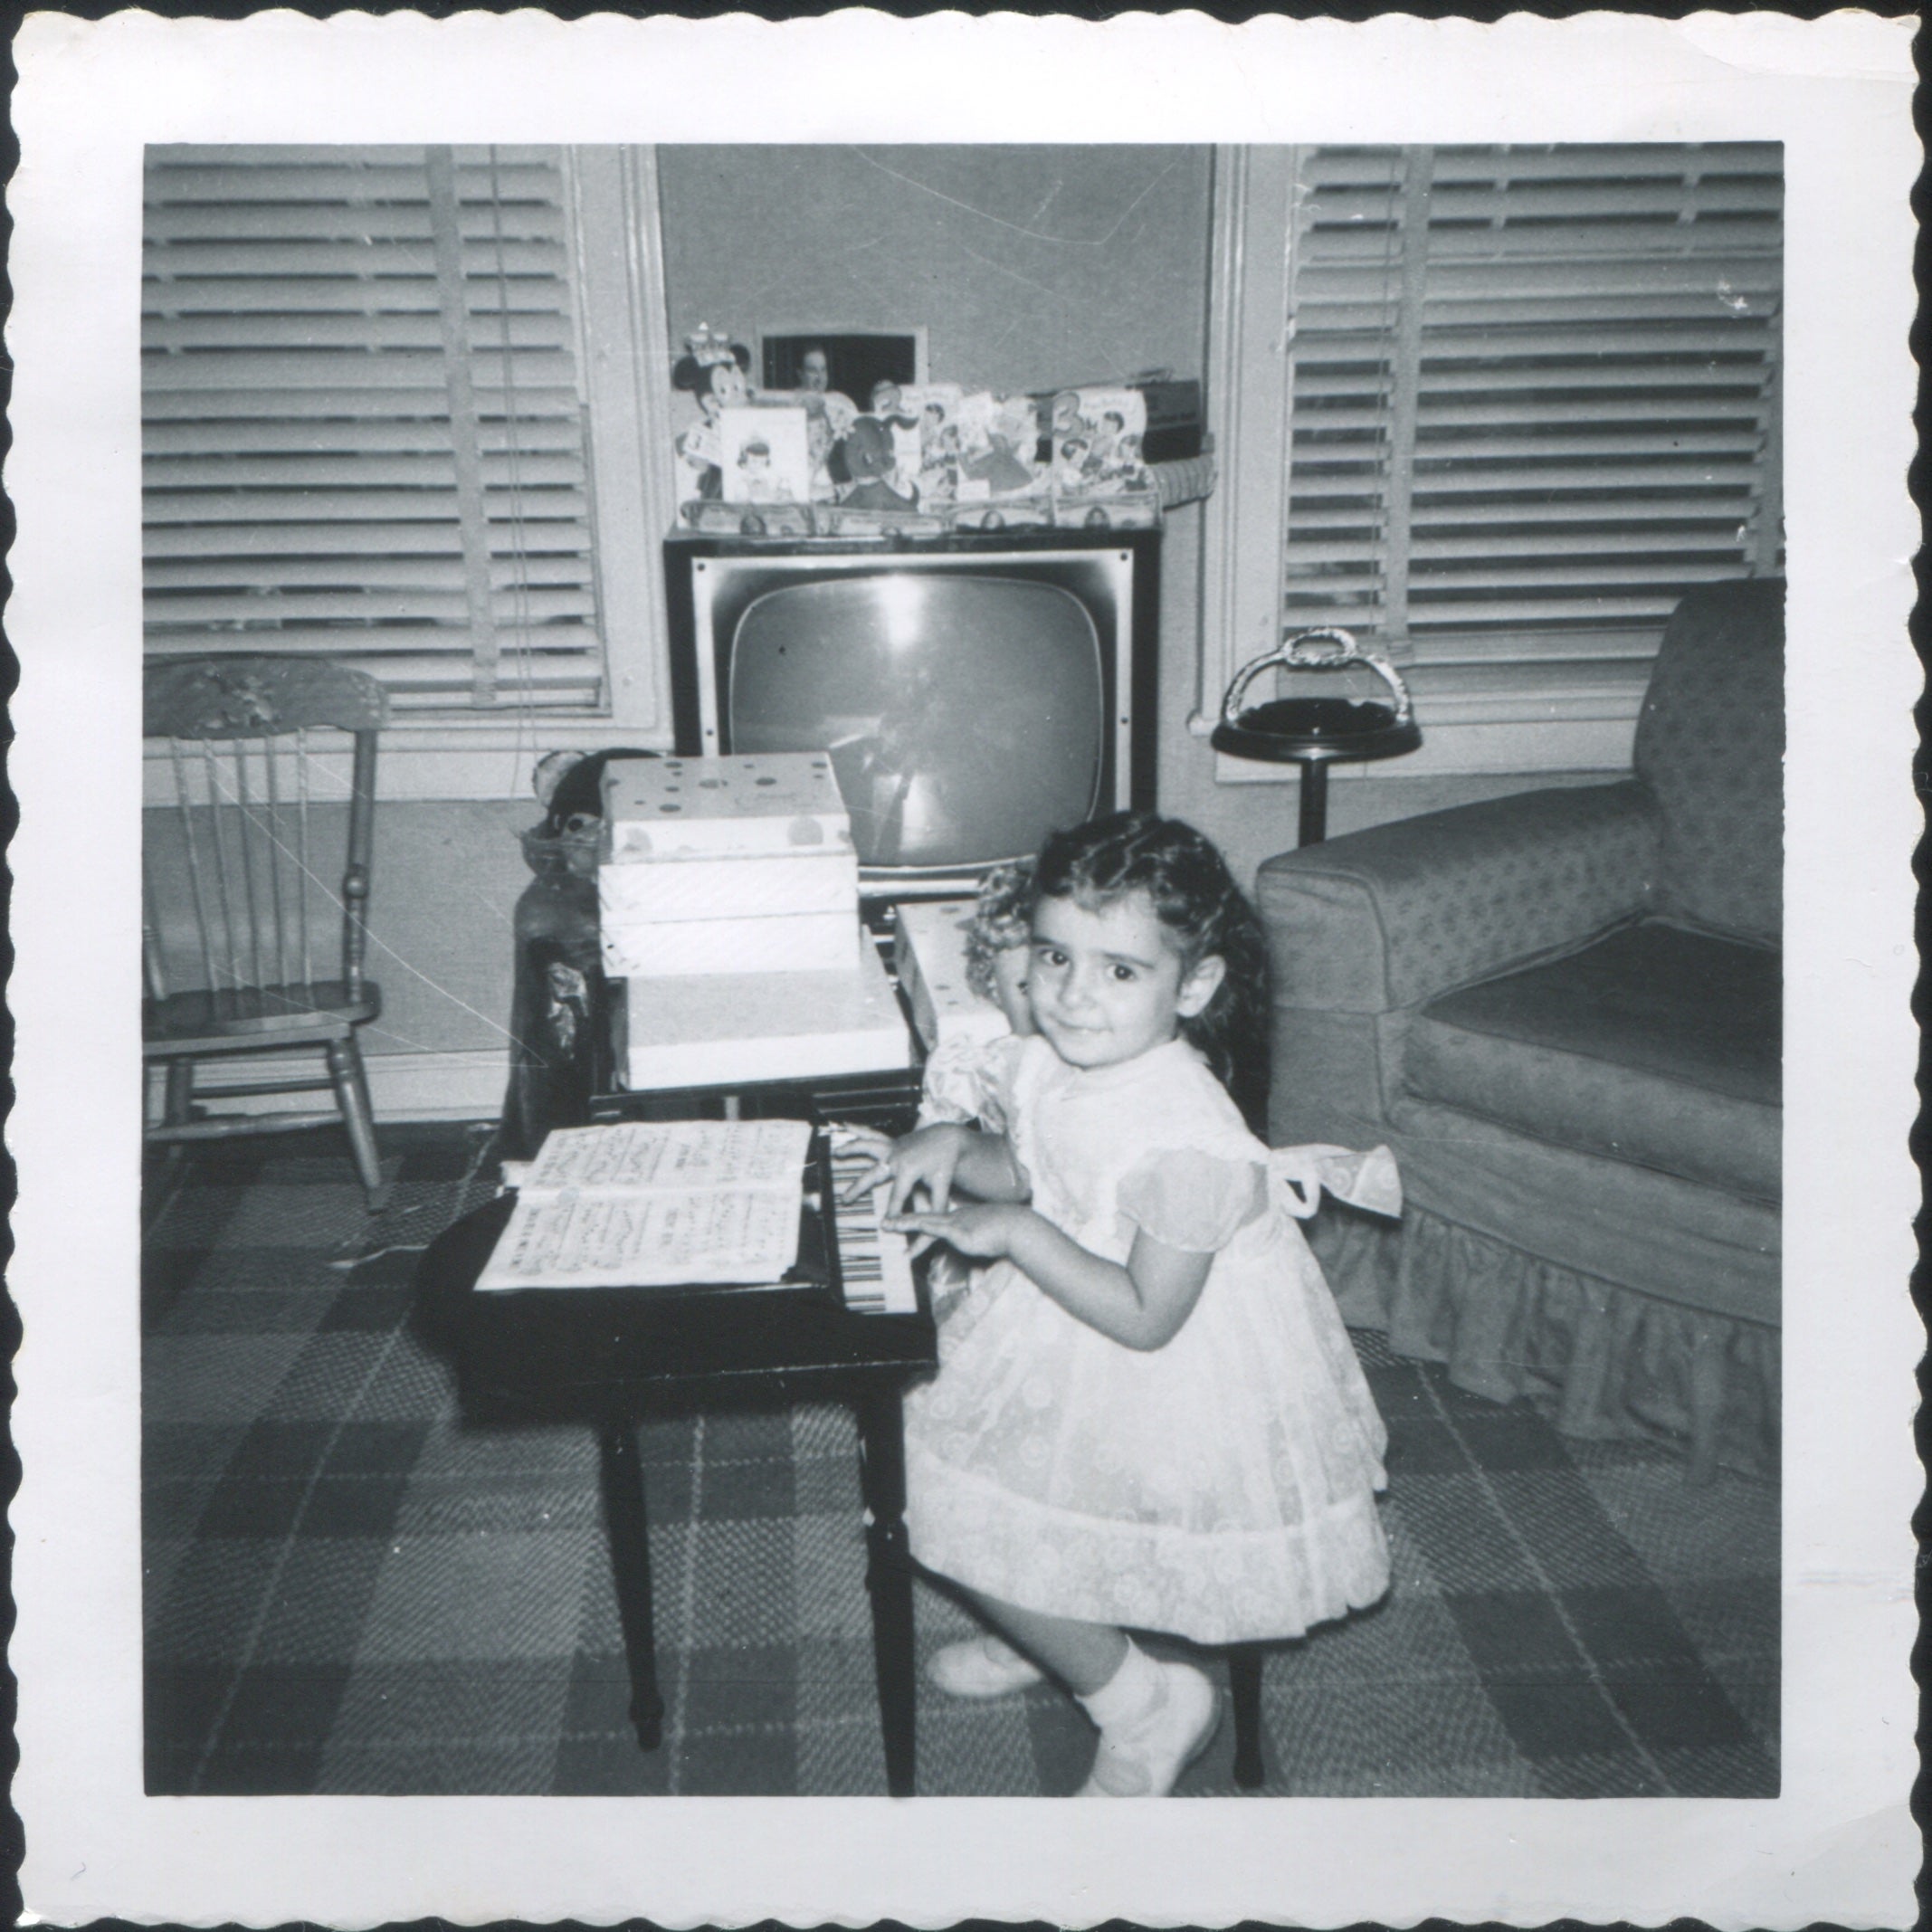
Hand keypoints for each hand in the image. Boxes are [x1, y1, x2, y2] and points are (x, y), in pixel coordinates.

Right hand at [837, 1123, 970, 1218]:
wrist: (948, 1139)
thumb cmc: (945, 1162)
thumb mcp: (942, 1184)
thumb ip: (936, 1204)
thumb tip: (934, 1222)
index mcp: (908, 1170)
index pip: (897, 1196)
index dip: (892, 1212)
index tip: (884, 1226)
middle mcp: (896, 1158)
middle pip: (873, 1175)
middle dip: (858, 1188)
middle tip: (845, 1200)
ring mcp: (892, 1148)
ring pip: (868, 1146)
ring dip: (851, 1148)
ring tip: (836, 1152)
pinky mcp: (891, 1142)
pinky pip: (872, 1135)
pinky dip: (858, 1129)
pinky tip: (845, 1125)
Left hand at [883, 1201, 1021, 1261]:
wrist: (1018, 1228)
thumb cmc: (1009, 1235)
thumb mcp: (989, 1241)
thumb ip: (980, 1248)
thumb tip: (978, 1268)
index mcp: (963, 1218)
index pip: (937, 1220)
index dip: (921, 1221)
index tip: (908, 1222)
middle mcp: (957, 1217)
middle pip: (925, 1217)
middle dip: (905, 1219)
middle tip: (887, 1221)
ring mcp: (956, 1222)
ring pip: (924, 1220)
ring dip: (904, 1223)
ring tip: (888, 1225)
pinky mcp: (957, 1230)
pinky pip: (932, 1229)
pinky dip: (917, 1228)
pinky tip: (908, 1230)